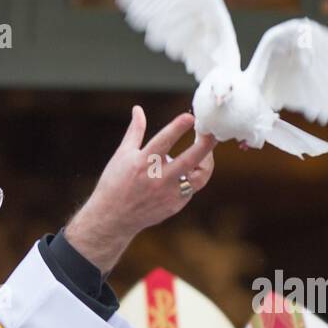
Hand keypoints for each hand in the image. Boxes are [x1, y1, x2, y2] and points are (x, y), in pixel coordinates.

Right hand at [66, 106, 216, 272]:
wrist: (114, 218)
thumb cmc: (115, 183)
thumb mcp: (123, 154)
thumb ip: (135, 131)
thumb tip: (138, 109)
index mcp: (143, 163)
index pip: (164, 141)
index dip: (178, 127)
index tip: (190, 116)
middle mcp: (158, 178)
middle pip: (190, 159)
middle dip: (205, 144)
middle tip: (213, 132)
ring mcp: (169, 194)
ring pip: (199, 177)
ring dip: (207, 161)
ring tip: (206, 151)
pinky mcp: (175, 205)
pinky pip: (192, 188)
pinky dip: (194, 176)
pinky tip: (192, 168)